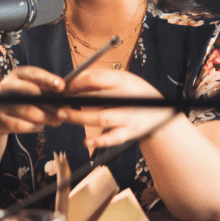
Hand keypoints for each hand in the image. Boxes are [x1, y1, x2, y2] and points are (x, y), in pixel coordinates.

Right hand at [0, 66, 66, 135]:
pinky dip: (34, 127)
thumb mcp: (31, 89)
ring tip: (57, 121)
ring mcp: (2, 102)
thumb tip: (68, 97)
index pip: (33, 74)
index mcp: (18, 74)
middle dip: (49, 102)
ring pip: (27, 110)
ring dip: (45, 117)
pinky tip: (40, 126)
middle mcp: (8, 85)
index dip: (48, 79)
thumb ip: (47, 90)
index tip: (61, 86)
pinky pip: (21, 125)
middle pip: (29, 92)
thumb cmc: (22, 99)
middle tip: (64, 109)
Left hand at [61, 69, 176, 150]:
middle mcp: (128, 98)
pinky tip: (86, 141)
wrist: (161, 115)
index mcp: (125, 81)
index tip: (63, 86)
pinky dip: (99, 141)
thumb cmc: (135, 95)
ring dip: (79, 117)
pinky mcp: (128, 133)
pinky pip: (112, 138)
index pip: (96, 78)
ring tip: (62, 114)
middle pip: (97, 97)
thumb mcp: (123, 81)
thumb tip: (71, 81)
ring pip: (101, 118)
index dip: (76, 82)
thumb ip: (101, 79)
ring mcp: (128, 117)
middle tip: (58, 101)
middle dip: (74, 99)